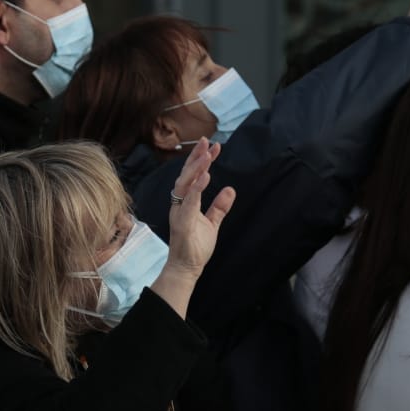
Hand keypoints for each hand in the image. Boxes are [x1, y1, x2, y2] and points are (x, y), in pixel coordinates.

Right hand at [165, 138, 235, 276]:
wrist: (187, 268)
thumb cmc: (195, 247)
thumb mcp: (212, 223)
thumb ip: (219, 207)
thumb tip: (230, 190)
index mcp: (185, 202)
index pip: (192, 176)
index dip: (201, 161)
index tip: (213, 147)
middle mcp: (179, 204)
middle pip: (186, 175)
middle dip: (196, 158)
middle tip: (207, 142)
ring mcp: (179, 212)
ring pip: (185, 185)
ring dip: (196, 169)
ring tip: (207, 155)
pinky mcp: (182, 223)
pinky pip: (189, 202)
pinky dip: (197, 189)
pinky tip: (206, 177)